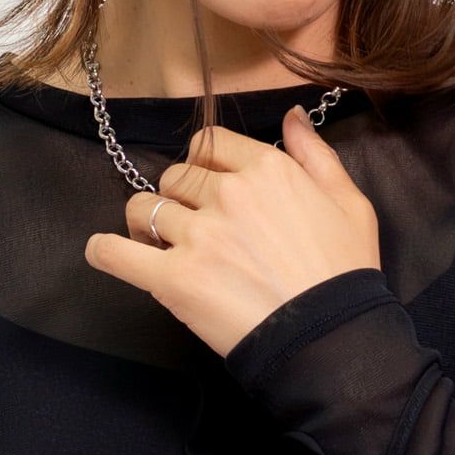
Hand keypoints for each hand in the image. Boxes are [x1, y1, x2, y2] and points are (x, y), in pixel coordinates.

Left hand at [83, 104, 381, 357]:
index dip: (205, 166)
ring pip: (143, 209)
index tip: (209, 189)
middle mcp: (226, 194)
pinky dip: (105, 251)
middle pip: (175, 176)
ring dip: (147, 225)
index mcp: (265, 169)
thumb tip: (289, 115)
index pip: (209, 145)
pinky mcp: (174, 280)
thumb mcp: (350, 203)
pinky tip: (104, 252)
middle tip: (192, 227)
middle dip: (179, 197)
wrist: (331, 340)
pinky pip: (116, 254)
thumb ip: (315, 154)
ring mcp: (197, 237)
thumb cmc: (345, 275)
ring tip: (159, 247)